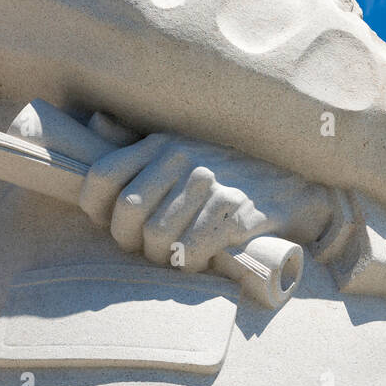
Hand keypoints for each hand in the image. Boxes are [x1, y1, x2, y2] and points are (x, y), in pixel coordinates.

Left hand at [77, 134, 331, 271]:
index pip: (104, 175)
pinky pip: (191, 249)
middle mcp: (184, 157)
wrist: (290, 187)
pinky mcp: (234, 209)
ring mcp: (210, 183)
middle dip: (131, 241)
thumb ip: (137, 142)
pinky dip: (190, 263)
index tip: (110, 223)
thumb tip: (96, 122)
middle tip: (148, 248)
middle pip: (128, 213)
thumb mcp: (183, 148)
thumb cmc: (226, 175)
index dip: (97, 208)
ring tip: (176, 255)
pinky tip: (200, 258)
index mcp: (163, 143)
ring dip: (162, 257)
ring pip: (157, 236)